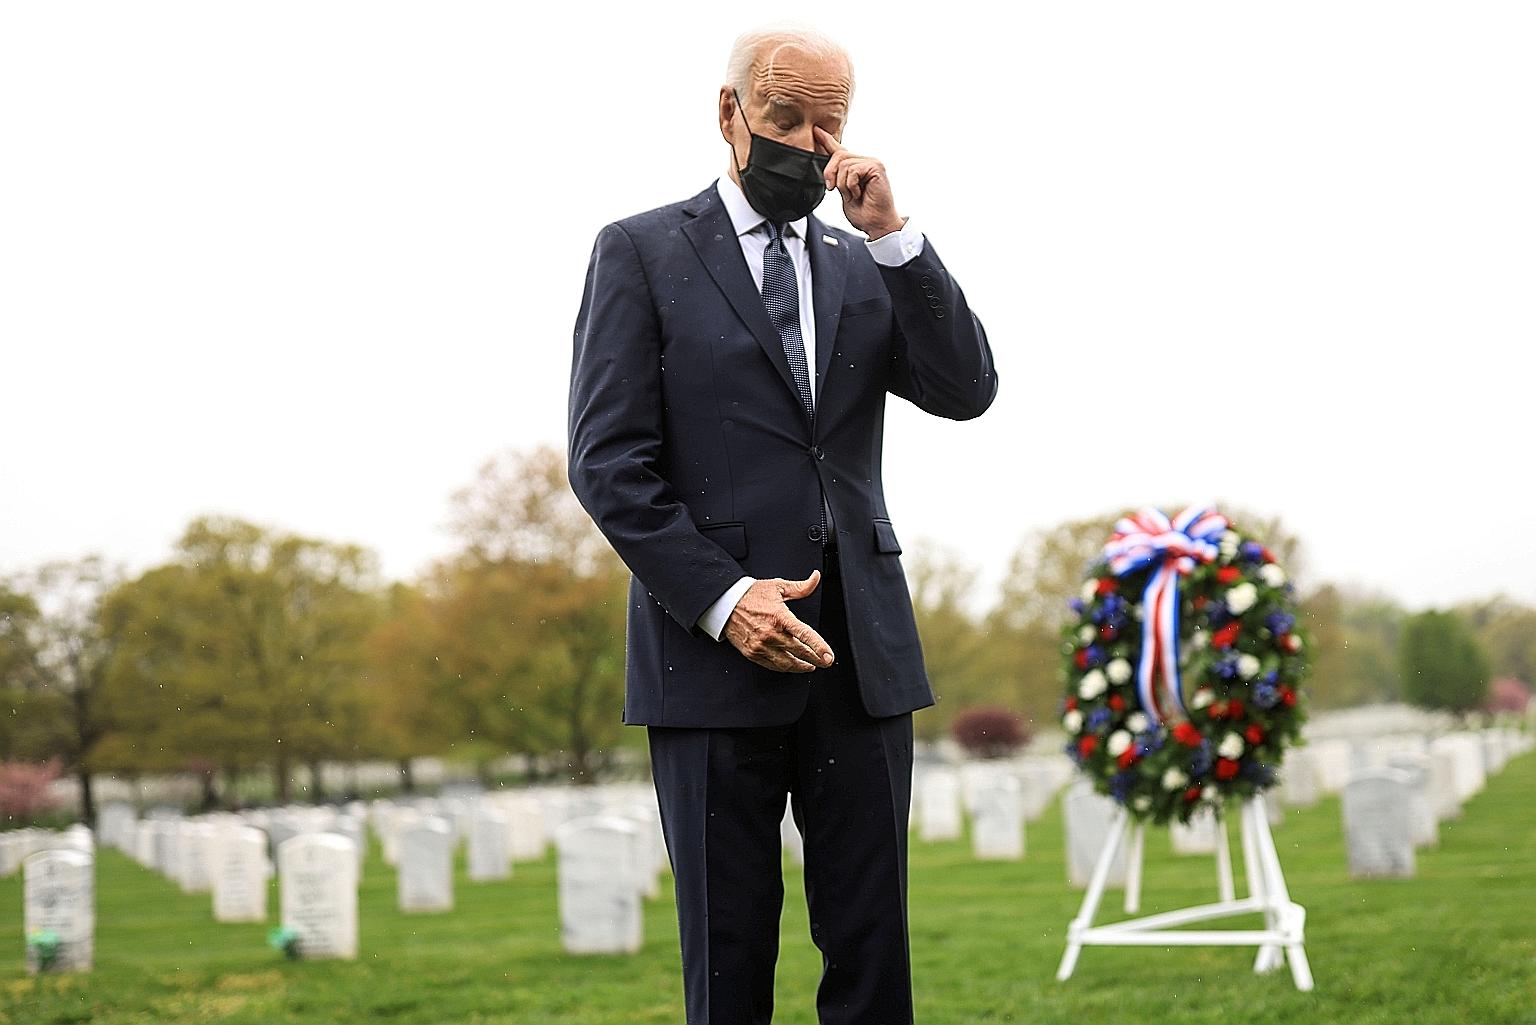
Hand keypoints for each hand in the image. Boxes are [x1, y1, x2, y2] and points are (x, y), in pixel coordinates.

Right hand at [722, 571, 836, 672]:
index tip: (829, 657)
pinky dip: (784, 667)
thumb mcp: (777, 587)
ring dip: (801, 667)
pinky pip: (772, 665)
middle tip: (825, 662)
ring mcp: (760, 645)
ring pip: (787, 663)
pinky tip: (791, 665)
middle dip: (816, 659)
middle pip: (799, 652)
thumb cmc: (750, 595)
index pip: (805, 635)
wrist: (725, 603)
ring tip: (811, 666)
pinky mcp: (752, 653)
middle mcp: (770, 633)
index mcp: (780, 616)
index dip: (819, 647)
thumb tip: (815, 578)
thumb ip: (800, 587)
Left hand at [814, 125, 904, 239]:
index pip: (839, 149)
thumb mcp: (843, 192)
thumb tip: (828, 169)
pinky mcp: (876, 167)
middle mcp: (864, 162)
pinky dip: (851, 185)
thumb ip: (837, 177)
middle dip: (830, 173)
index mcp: (855, 167)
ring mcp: (871, 163)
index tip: (816, 130)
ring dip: (843, 185)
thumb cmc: (864, 213)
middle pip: (838, 155)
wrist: (876, 224)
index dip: (826, 140)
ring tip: (853, 195)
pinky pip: (852, 170)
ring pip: (843, 164)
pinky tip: (859, 193)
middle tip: (833, 189)